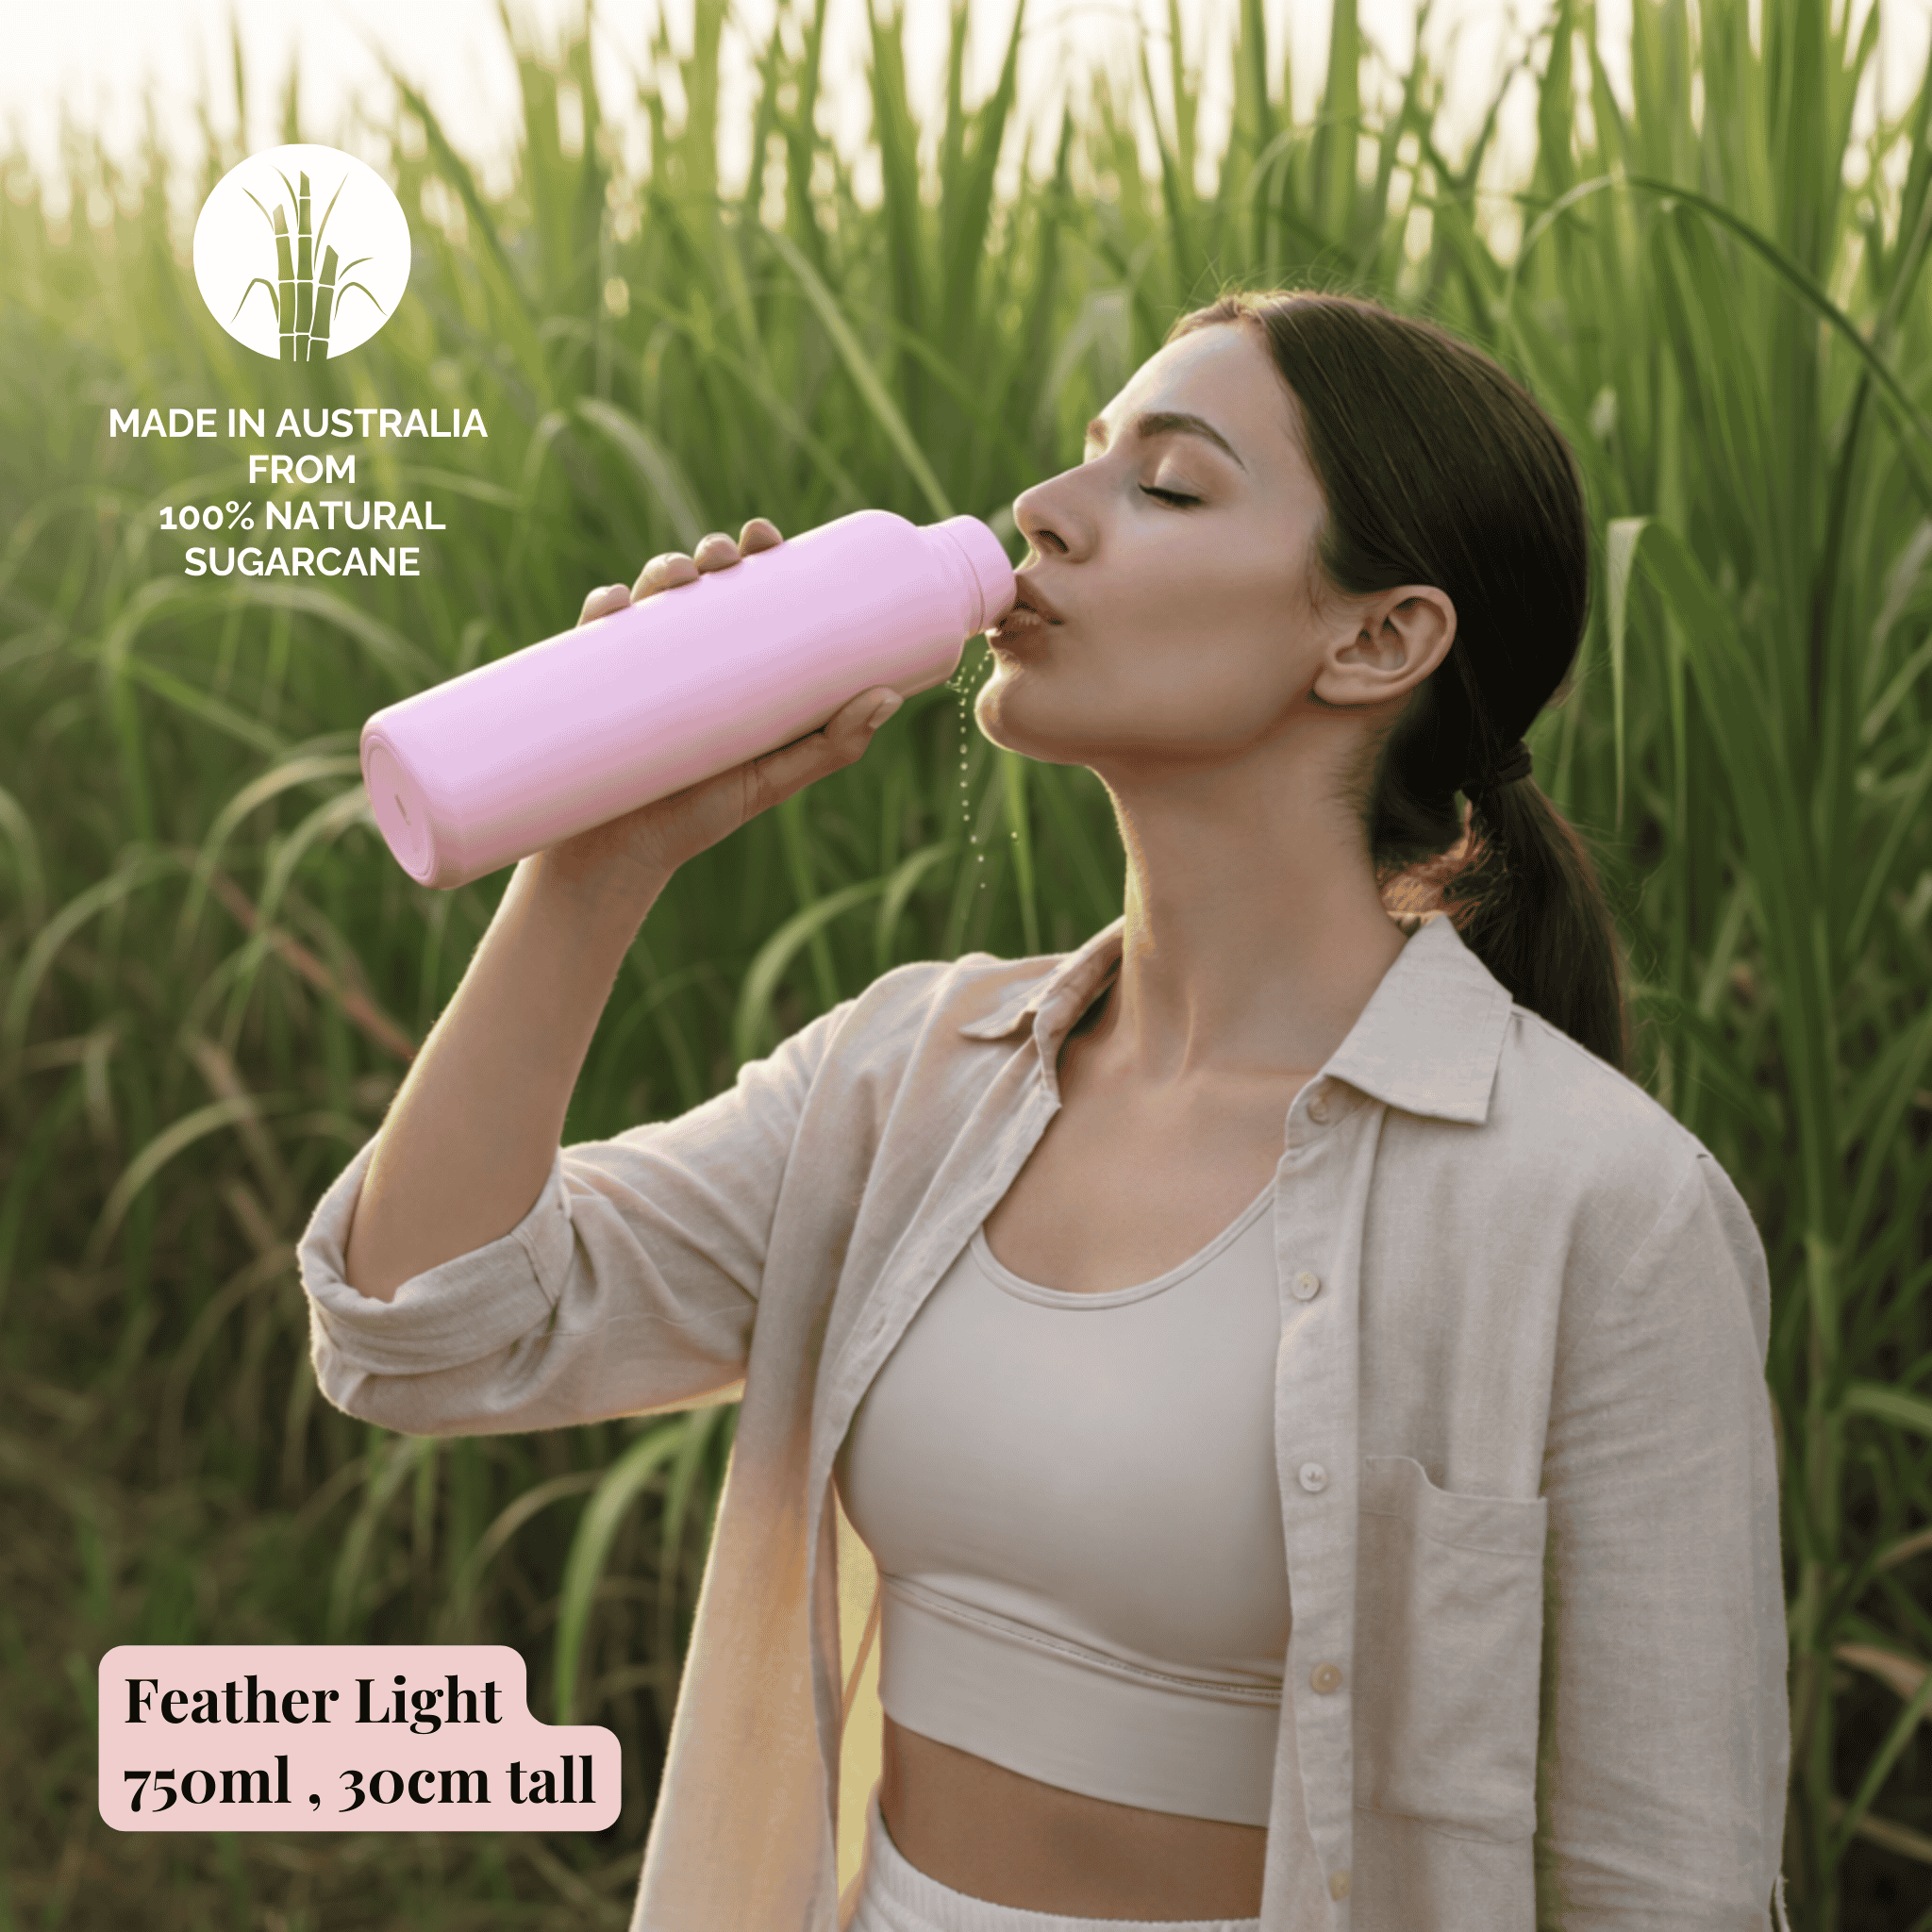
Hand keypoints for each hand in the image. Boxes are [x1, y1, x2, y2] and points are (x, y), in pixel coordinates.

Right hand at [541, 518, 902, 898]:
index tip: (767, 536)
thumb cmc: (696, 817)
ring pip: (647, 600)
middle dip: (710, 556)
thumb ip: (832, 746)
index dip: (755, 554)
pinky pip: (590, 636)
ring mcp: (632, 670)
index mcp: (727, 667)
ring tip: (681, 577)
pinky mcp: (586, 689)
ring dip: (662, 571)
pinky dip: (603, 611)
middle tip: (725, 558)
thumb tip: (889, 697)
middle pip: (697, 585)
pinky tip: (617, 605)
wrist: (617, 861)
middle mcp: (679, 659)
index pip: (743, 594)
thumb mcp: (773, 780)